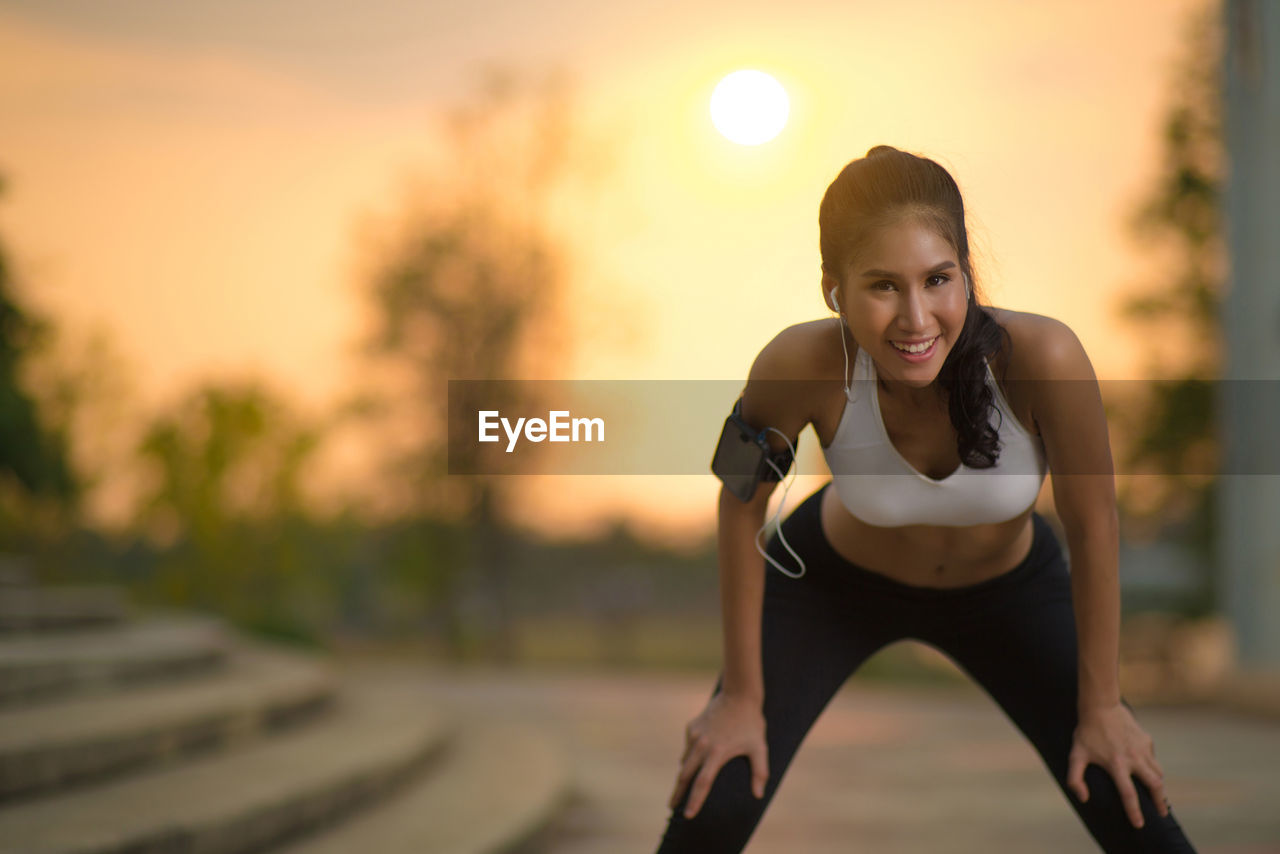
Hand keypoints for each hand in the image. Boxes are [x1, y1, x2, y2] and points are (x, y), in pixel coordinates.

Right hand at [669, 691, 768, 818]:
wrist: (739, 694)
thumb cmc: (751, 723)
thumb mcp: (760, 748)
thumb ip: (760, 772)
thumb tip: (759, 795)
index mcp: (717, 753)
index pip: (702, 783)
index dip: (695, 801)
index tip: (687, 815)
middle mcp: (702, 745)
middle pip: (685, 775)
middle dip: (678, 793)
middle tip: (672, 807)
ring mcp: (694, 735)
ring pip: (685, 760)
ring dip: (684, 774)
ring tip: (682, 786)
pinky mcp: (691, 727)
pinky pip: (688, 747)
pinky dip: (690, 755)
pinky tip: (697, 758)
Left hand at [1067, 702, 1168, 828]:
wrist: (1100, 706)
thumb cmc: (1086, 733)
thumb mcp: (1075, 755)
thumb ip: (1075, 778)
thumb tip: (1083, 798)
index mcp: (1117, 764)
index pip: (1128, 794)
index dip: (1134, 811)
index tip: (1139, 824)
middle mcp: (1133, 758)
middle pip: (1155, 786)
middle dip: (1160, 802)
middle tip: (1162, 814)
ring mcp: (1143, 749)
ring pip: (1158, 773)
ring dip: (1158, 786)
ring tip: (1158, 795)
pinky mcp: (1147, 740)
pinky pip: (1152, 759)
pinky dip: (1152, 767)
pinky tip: (1146, 770)